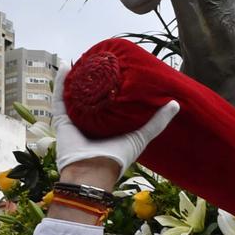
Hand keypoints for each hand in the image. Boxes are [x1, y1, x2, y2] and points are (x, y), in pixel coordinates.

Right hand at [54, 62, 179, 178]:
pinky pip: (59, 99)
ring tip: (82, 62)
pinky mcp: (61, 122)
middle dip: (92, 82)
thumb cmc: (117, 157)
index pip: (108, 104)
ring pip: (72, 96)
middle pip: (89, 99)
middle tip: (99, 64)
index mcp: (106, 128)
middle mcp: (89, 124)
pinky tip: (65, 68)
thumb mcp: (141, 136)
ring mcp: (74, 122)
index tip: (117, 72)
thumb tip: (175, 103)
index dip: (111, 89)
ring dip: (74, 80)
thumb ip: (157, 122)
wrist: (93, 172)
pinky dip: (60, 84)